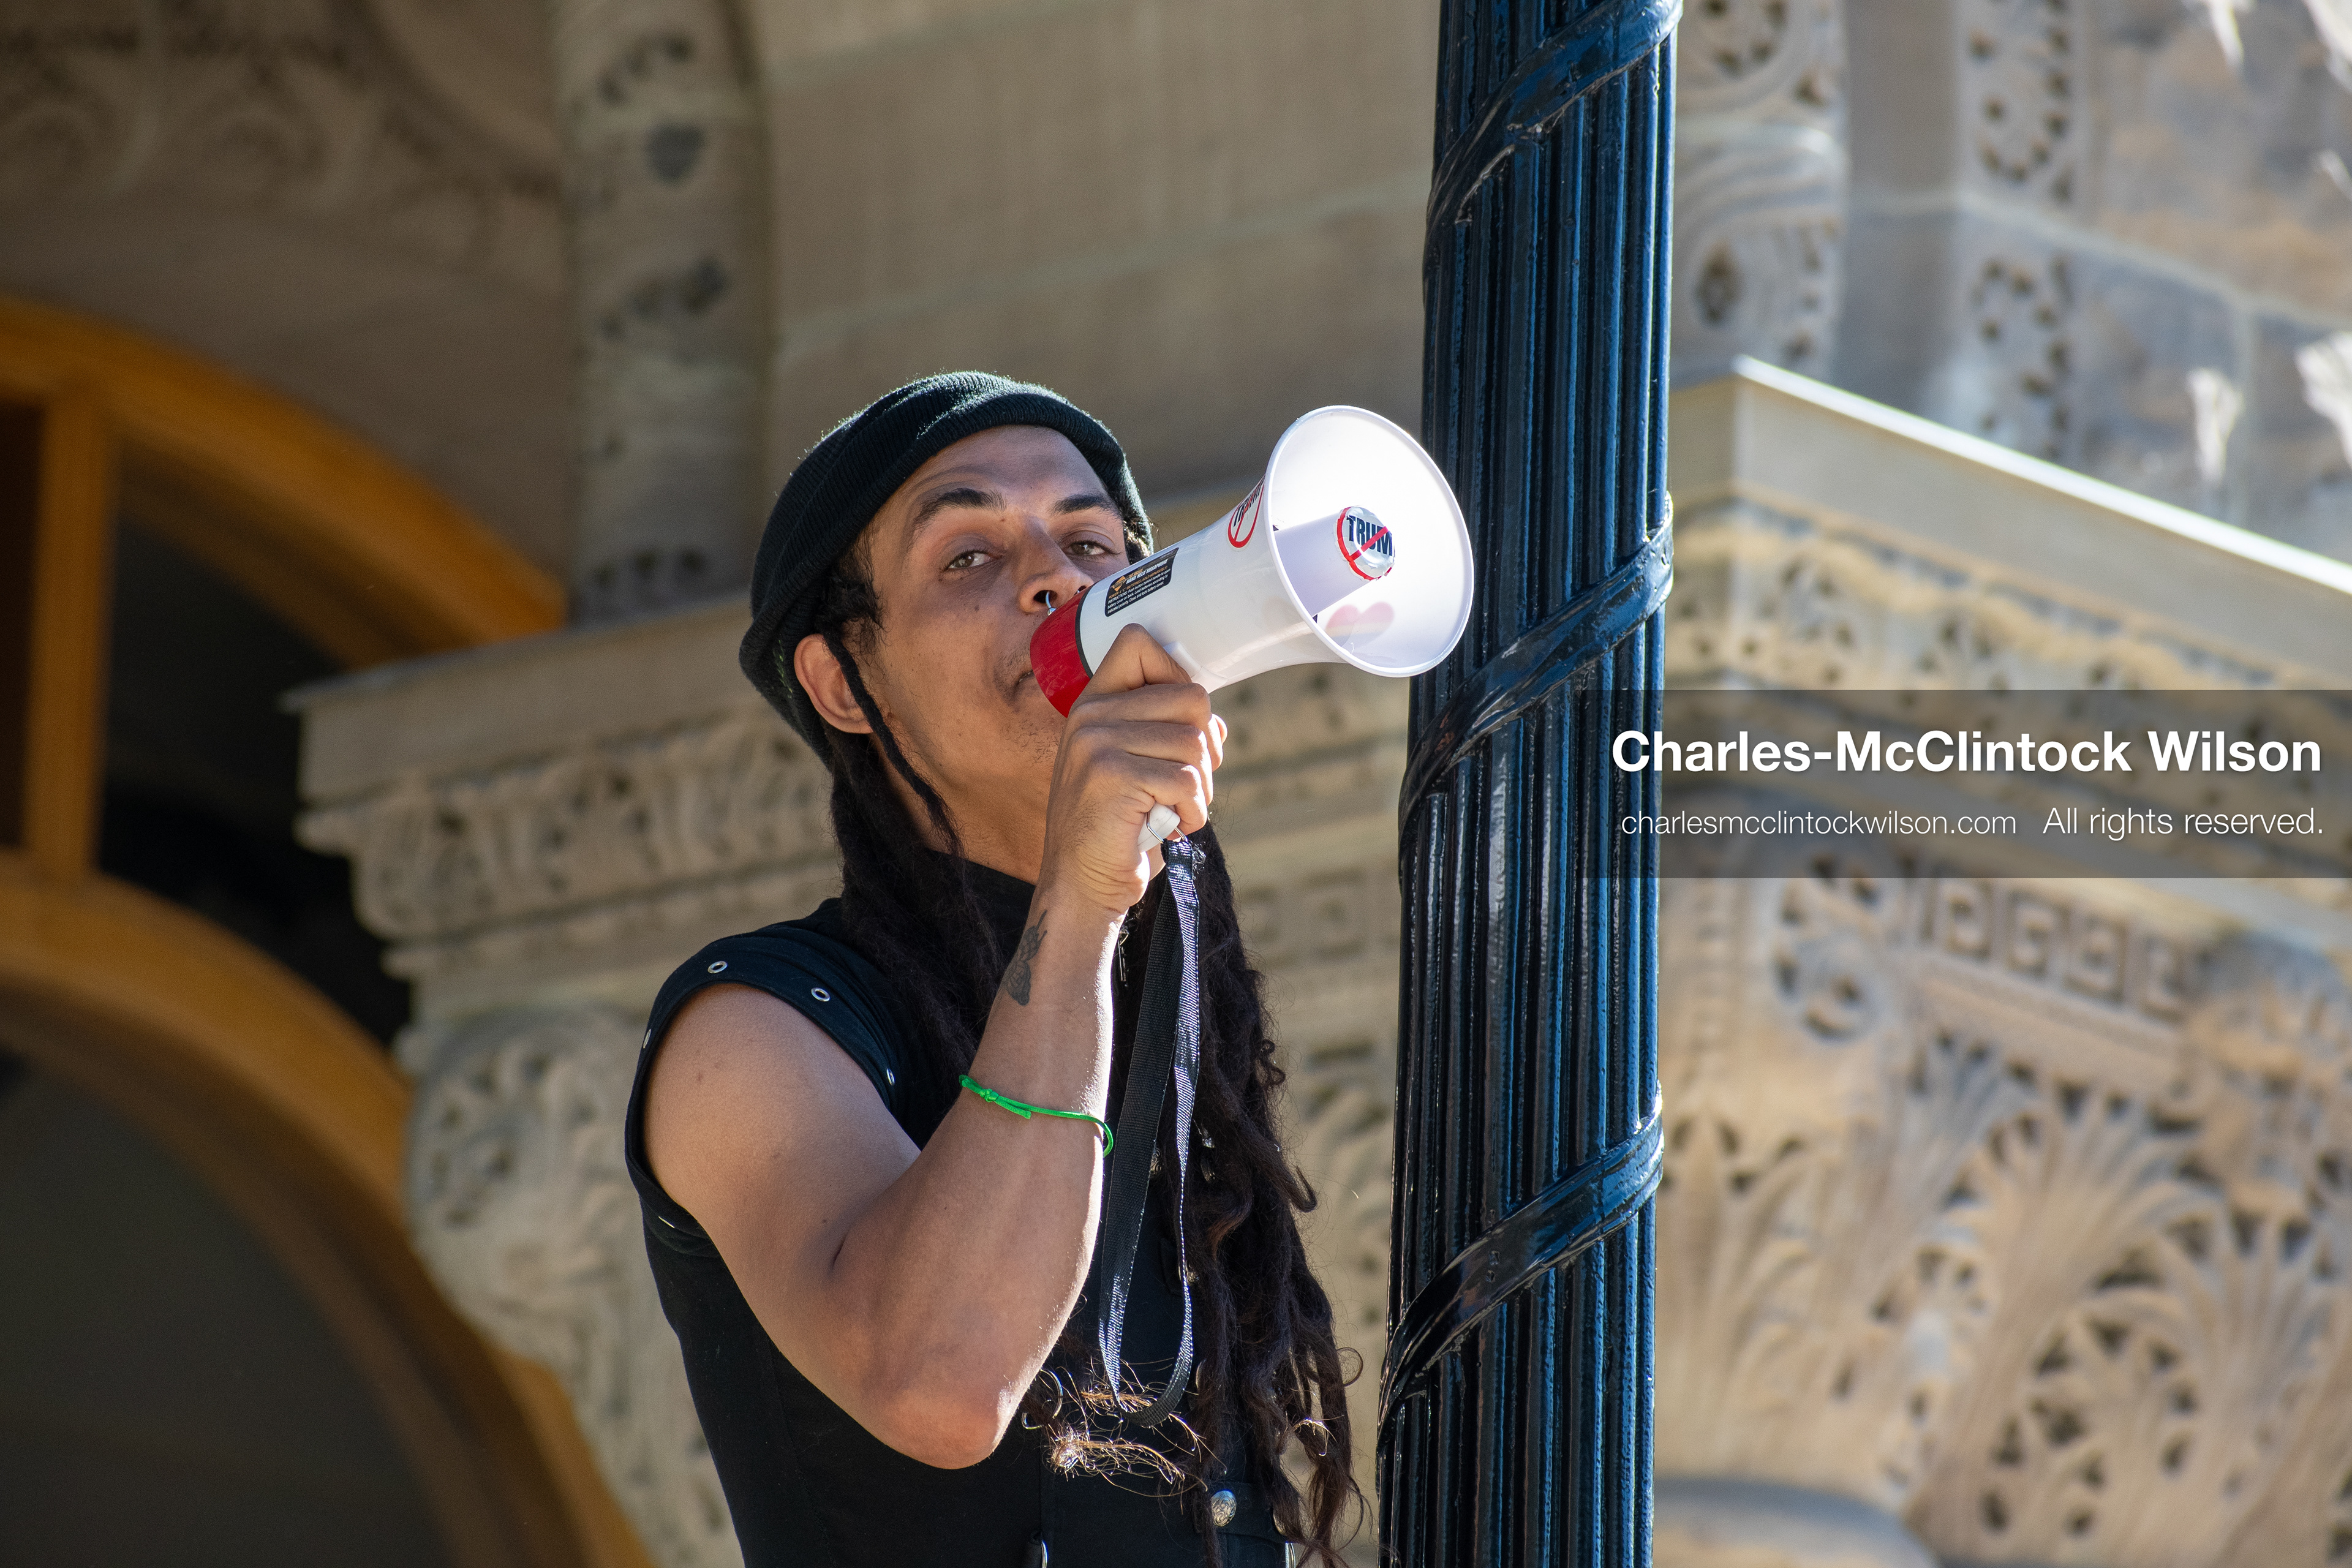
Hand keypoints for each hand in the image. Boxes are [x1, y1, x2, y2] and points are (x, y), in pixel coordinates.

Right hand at [1036, 624, 1226, 914]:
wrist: (1083, 884)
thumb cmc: (1119, 828)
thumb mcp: (1139, 769)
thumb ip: (1169, 734)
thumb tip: (1216, 725)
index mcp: (1094, 704)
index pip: (1139, 643)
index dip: (1176, 676)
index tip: (1176, 723)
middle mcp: (1090, 716)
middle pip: (1192, 698)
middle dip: (1205, 748)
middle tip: (1186, 785)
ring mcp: (1097, 743)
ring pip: (1196, 742)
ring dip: (1202, 787)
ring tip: (1176, 810)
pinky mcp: (1111, 775)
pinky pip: (1186, 779)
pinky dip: (1194, 810)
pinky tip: (1174, 827)